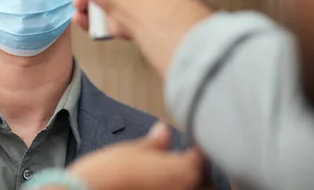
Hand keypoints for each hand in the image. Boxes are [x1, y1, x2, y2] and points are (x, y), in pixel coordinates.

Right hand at [68, 123, 203, 189]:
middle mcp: (184, 189)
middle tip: (184, 159)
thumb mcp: (133, 149)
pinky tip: (159, 183)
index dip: (198, 148)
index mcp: (182, 170)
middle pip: (202, 180)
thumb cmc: (111, 170)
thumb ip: (154, 143)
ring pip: (192, 189)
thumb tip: (164, 130)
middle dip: (196, 169)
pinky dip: (173, 187)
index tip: (193, 143)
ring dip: (187, 180)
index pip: (201, 158)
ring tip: (172, 171)